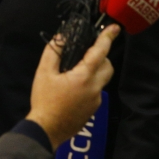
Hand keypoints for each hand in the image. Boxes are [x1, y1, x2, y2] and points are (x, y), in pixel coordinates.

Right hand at [26, 24, 118, 149]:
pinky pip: (95, 91)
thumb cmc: (44, 101)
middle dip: (102, 56)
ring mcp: (96, 101)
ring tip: (75, 71)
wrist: (47, 130)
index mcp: (84, 77)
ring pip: (102, 80)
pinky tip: (72, 89)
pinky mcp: (93, 110)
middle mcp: (95, 88)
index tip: (115, 28)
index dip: (107, 38)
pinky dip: (89, 84)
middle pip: (108, 67)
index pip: (100, 53)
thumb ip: (53, 52)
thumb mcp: (43, 73)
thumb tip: (61, 37)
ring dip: (94, 71)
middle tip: (87, 52)